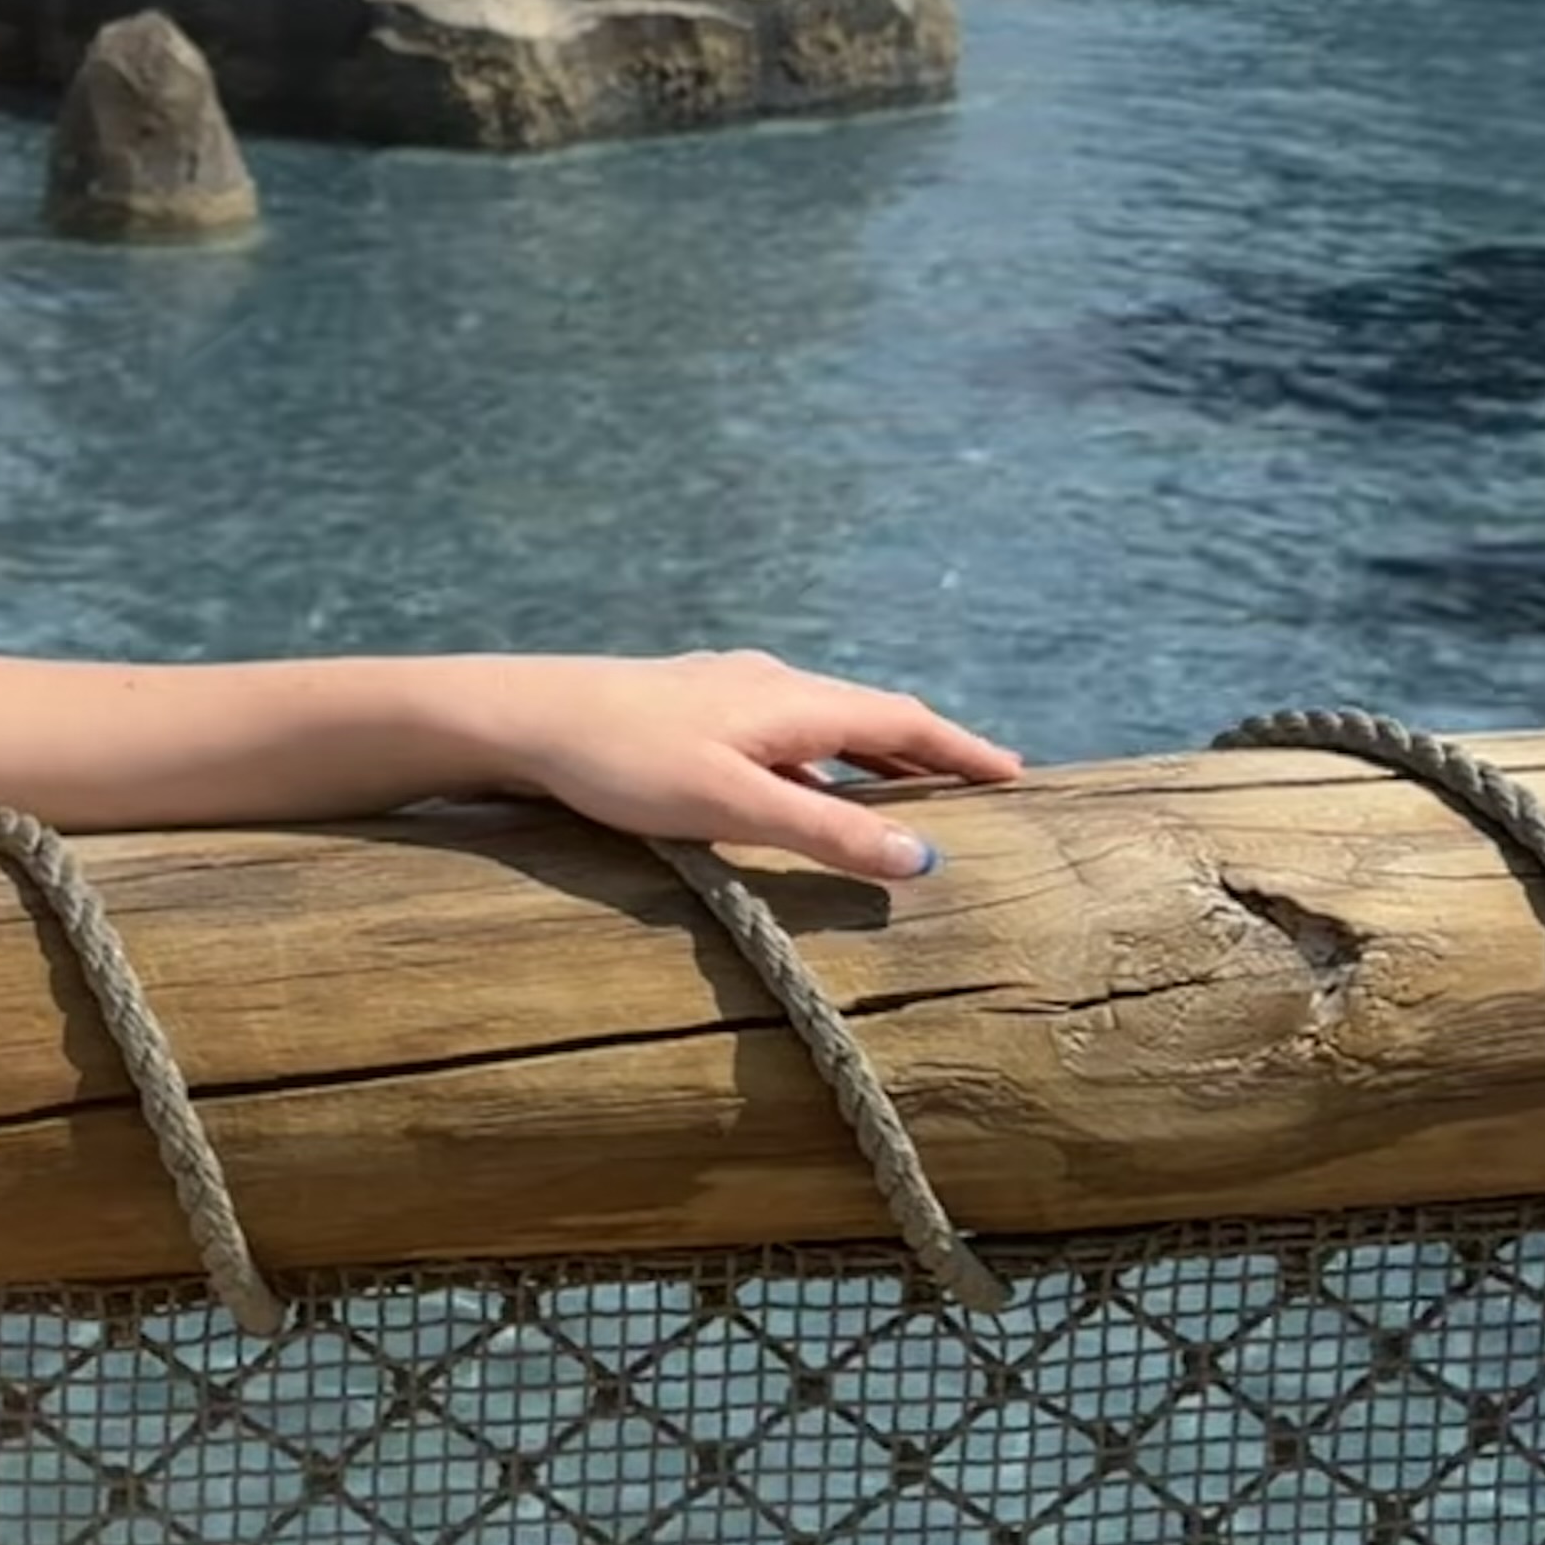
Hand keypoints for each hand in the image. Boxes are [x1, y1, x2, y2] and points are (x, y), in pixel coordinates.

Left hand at [466, 655, 1017, 886]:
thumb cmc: (626, 761)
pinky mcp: (694, 710)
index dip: (964, 751)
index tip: (1019, 776)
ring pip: (826, 726)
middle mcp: (773, 684)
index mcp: (795, 701)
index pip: (906, 722)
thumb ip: (828, 835)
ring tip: (912, 796)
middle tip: (982, 786)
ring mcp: (731, 692)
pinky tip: (808, 796)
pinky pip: (785, 735)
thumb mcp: (736, 806)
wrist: (525, 717)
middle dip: (931, 754)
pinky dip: (822, 764)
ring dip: (876, 759)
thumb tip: (923, 860)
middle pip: (874, 717)